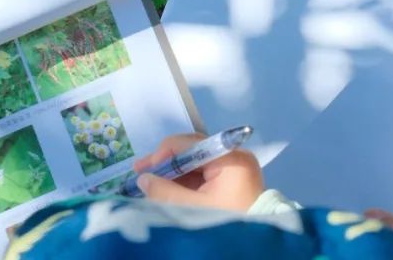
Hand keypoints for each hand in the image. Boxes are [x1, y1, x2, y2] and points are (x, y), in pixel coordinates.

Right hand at [132, 133, 264, 211]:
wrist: (253, 250)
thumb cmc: (224, 223)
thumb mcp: (192, 208)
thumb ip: (165, 192)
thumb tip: (143, 179)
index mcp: (231, 157)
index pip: (192, 144)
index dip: (164, 154)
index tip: (143, 168)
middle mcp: (235, 157)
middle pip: (193, 152)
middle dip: (165, 164)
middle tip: (139, 172)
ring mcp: (234, 170)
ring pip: (195, 165)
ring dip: (172, 174)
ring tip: (148, 183)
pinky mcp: (231, 183)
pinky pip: (203, 176)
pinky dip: (184, 183)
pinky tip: (165, 189)